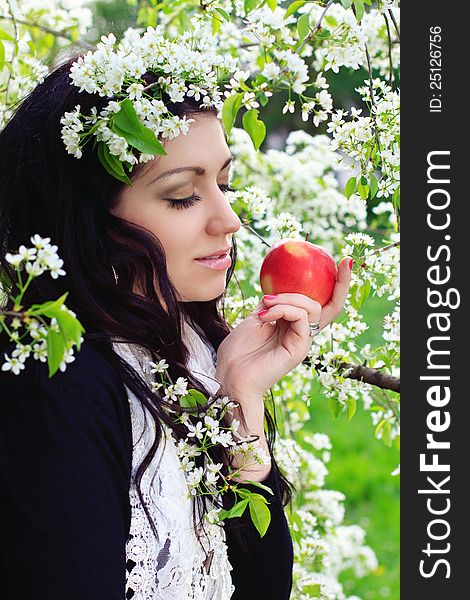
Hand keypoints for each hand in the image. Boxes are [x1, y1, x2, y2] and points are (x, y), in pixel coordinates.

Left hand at [215, 257, 352, 399]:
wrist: (230, 375)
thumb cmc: (238, 351)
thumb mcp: (255, 318)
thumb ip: (271, 303)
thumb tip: (277, 285)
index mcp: (293, 324)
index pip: (320, 302)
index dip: (336, 284)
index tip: (343, 261)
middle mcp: (303, 332)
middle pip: (331, 305)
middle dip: (341, 282)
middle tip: (343, 261)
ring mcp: (302, 340)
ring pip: (311, 307)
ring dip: (287, 298)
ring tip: (266, 303)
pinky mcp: (299, 348)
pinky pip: (300, 317)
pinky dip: (282, 309)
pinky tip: (264, 316)